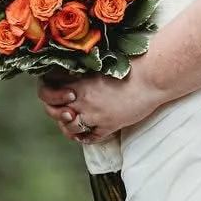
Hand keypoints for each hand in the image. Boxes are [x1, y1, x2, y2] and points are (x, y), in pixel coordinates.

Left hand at [38, 63, 163, 144]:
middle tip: (64, 110)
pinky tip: (86, 134)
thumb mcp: (102, 62)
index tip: (54, 89)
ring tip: (74, 123)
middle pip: (53, 109)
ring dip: (69, 126)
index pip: (48, 87)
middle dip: (55, 111)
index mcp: (79, 80)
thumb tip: (74, 71)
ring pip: (69, 126)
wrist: (152, 76)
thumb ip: (85, 69)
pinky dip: (85, 138)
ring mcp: (95, 114)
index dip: (48, 90)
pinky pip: (90, 137)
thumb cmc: (132, 62)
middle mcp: (82, 98)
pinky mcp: (109, 125)